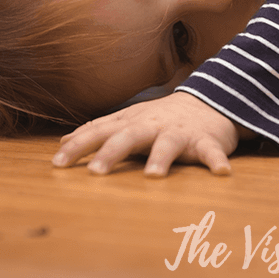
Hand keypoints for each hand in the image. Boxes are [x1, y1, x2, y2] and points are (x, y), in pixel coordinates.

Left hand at [53, 92, 241, 177]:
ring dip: (161, 159)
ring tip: (153, 176)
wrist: (209, 100)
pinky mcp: (207, 140)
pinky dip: (216, 161)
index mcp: (130, 123)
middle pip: (128, 137)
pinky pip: (212, 152)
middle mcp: (151, 126)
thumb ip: (97, 131)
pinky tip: (222, 173)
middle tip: (96, 172)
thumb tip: (62, 141)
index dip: (78, 147)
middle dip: (112, 153)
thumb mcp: (127, 120)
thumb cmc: (161, 118)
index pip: (99, 132)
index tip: (57, 164)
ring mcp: (179, 133)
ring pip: (168, 145)